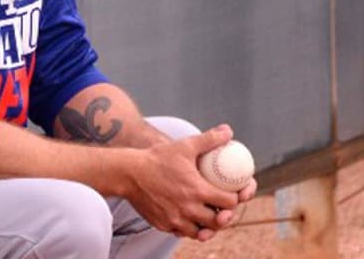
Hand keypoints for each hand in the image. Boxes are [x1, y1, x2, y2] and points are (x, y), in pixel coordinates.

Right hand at [124, 124, 242, 240]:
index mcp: (197, 190)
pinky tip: (190, 218)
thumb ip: (209, 139)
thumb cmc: (156, 158)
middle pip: (218, 222)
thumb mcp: (184, 145)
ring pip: (201, 232)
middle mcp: (188, 209)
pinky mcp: (163, 225)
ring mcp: (175, 219)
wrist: (128, 173)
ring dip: (208, 226)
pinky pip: (182, 233)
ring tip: (208, 215)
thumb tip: (228, 131)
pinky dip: (189, 228)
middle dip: (225, 216)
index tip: (234, 193)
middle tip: (223, 208)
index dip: (235, 199)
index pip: (228, 202)